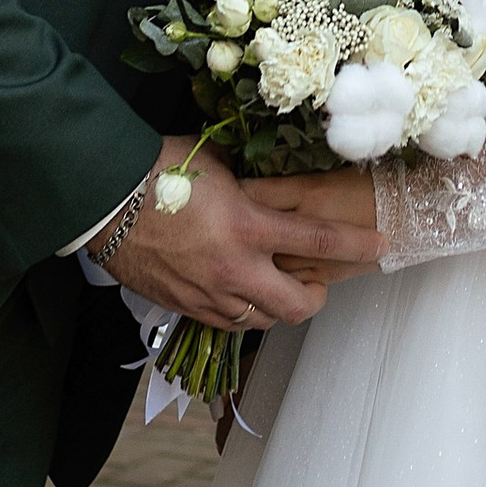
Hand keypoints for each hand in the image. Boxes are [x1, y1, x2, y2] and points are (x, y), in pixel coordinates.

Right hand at [107, 140, 382, 332]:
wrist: (104, 200)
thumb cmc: (159, 170)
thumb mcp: (218, 164)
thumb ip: (251, 180)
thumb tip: (270, 179)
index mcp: (250, 226)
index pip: (321, 241)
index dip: (358, 245)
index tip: (381, 244)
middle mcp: (236, 269)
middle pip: (299, 306)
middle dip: (317, 295)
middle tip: (316, 279)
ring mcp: (210, 294)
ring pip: (263, 320)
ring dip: (277, 304)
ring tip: (275, 283)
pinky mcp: (185, 307)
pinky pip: (228, 322)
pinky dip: (242, 311)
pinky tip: (238, 291)